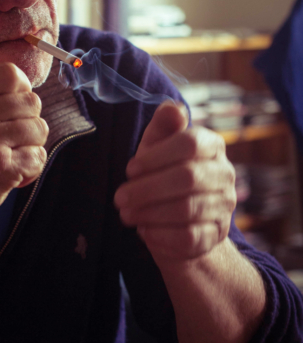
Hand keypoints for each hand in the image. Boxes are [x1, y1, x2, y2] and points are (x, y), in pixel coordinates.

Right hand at [0, 63, 47, 228]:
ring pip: (39, 128)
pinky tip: (15, 170)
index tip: (18, 103)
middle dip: (30, 118)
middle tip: (15, 135)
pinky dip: (32, 165)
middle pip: (31, 101)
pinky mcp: (3, 168)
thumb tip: (15, 80)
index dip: (23, 87)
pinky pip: (38, 155)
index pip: (10, 74)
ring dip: (33, 142)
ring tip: (15, 152)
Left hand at [114, 101, 235, 262]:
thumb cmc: (163, 177)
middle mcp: (224, 174)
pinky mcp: (215, 236)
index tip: (130, 169)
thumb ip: (162, 128)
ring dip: (149, 212)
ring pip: (186, 209)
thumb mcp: (156, 149)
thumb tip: (171, 107)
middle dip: (146, 189)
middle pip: (187, 177)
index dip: (156, 157)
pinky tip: (144, 231)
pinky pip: (188, 236)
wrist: (179, 224)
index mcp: (211, 145)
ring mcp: (224, 207)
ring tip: (126, 214)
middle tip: (119, 198)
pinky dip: (161, 234)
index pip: (190, 143)